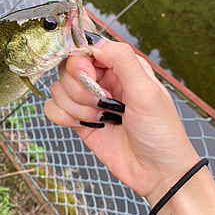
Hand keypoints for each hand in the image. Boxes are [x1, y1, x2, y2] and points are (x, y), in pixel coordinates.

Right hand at [44, 39, 199, 204]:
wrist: (156, 172)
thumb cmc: (161, 133)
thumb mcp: (148, 92)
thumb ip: (123, 61)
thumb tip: (96, 42)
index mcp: (121, 67)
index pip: (86, 48)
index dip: (81, 62)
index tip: (90, 77)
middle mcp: (102, 80)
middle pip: (67, 68)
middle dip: (80, 89)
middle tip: (102, 103)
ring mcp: (88, 101)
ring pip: (58, 89)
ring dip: (76, 107)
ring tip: (101, 119)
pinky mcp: (78, 120)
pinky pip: (52, 108)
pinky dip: (63, 117)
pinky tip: (84, 125)